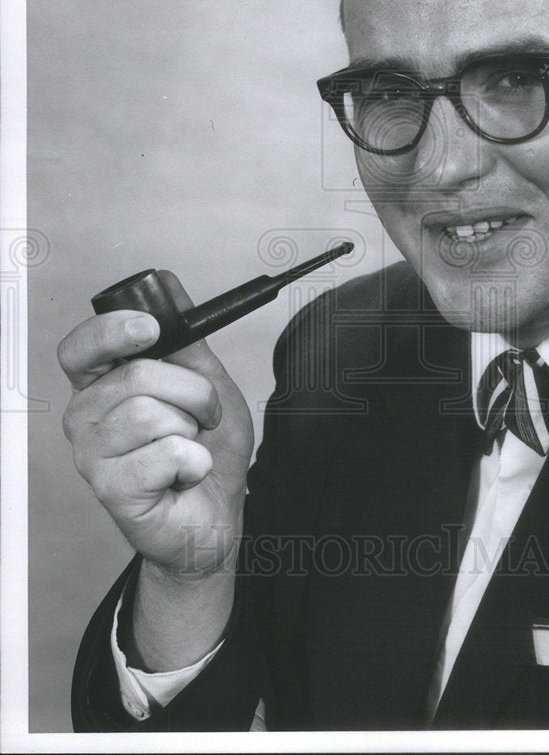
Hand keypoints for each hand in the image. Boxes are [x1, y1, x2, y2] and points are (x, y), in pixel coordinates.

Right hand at [59, 272, 253, 579]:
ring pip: (151, 412)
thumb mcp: (205, 380)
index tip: (151, 329)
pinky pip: (166, 453)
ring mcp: (93, 456)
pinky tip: (186, 473)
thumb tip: (167, 285)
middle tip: (201, 415)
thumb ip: (185, 338)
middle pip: (136, 375)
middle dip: (192, 392)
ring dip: (193, 427)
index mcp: (103, 385)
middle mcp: (87, 417)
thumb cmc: (205, 449)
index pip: (81, 347)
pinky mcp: (112, 490)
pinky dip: (194, 460)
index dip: (112, 331)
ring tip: (190, 445)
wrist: (217, 513)